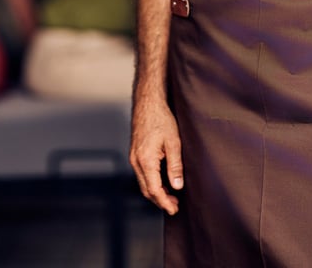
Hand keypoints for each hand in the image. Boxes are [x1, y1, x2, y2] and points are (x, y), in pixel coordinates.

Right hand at [129, 97, 183, 213]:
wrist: (148, 102)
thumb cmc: (162, 118)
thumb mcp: (174, 141)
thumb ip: (175, 166)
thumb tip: (177, 186)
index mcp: (145, 160)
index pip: (154, 190)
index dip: (164, 202)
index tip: (174, 210)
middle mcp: (136, 161)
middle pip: (146, 189)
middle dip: (160, 200)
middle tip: (175, 206)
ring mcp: (133, 157)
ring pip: (143, 182)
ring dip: (156, 191)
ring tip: (171, 196)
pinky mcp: (135, 153)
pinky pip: (142, 173)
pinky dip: (151, 181)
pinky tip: (162, 180)